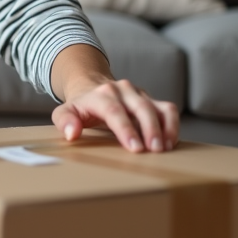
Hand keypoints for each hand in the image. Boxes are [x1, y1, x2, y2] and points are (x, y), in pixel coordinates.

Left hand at [49, 44, 178, 152]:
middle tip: (154, 151)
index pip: (114, 110)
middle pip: (141, 108)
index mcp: (100, 94)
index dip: (126, 129)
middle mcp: (122, 90)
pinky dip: (173, 125)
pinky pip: (168, 109)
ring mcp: (139, 94)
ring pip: (159, 107)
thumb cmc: (81, 106)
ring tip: (165, 148)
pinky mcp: (150, 99)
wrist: (91, 86)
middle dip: (150, 130)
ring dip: (166, 128)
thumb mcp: (65, 112)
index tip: (135, 148)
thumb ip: (65, 121)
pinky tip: (170, 142)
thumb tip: (72, 134)